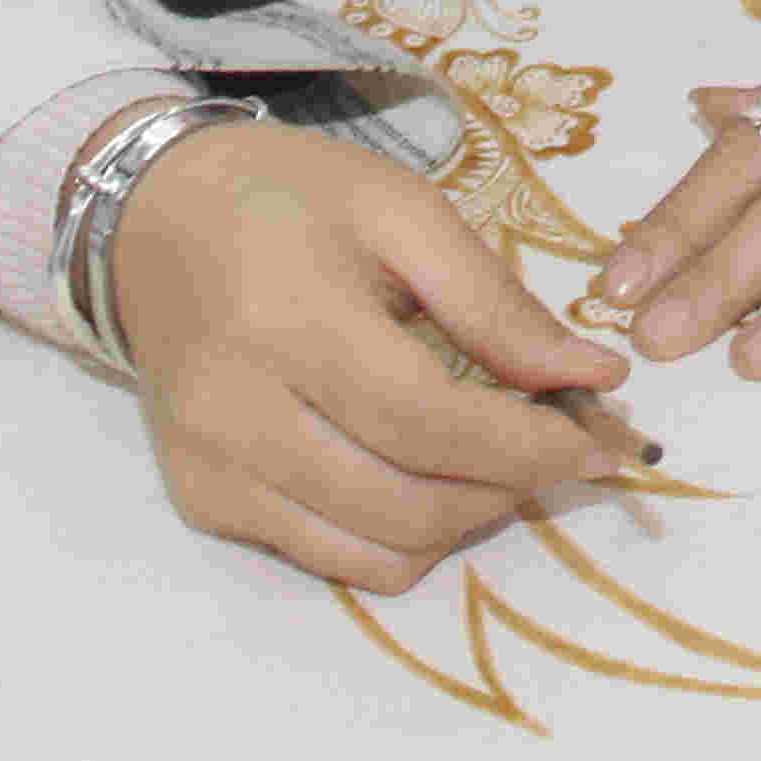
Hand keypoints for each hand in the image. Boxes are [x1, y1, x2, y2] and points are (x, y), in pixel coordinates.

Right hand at [106, 122, 639, 594]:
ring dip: (462, 524)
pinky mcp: (201, 500)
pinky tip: (423, 480)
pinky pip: (326, 559)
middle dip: (509, 489)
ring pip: (375, 552)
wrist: (154, 219)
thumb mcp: (402, 211)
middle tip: (559, 449)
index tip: (606, 445)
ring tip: (498, 466)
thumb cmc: (289, 201)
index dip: (530, 448)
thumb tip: (594, 377)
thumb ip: (495, 301)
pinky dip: (397, 539)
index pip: (431, 424)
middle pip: (409, 503)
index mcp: (290, 321)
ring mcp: (211, 466)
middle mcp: (238, 411)